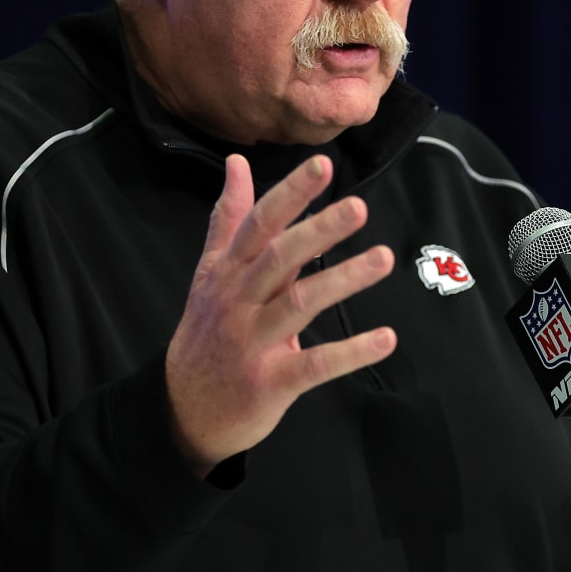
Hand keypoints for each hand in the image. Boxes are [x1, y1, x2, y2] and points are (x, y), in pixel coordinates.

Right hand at [165, 154, 396, 476]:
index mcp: (228, 271)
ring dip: (343, 280)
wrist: (183, 409)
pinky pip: (315, 364)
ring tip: (384, 258)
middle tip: (360, 207)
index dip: (291, 193)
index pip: (260, 224)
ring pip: (299, 304)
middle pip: (279, 258)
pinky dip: (351, 352)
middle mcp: (238, 301)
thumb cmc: (207, 332)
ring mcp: (253, 343)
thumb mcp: (210, 273)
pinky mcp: (271, 382)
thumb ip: (229, 218)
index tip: (323, 164)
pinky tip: (386, 338)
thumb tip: (237, 162)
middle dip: (319, 230)